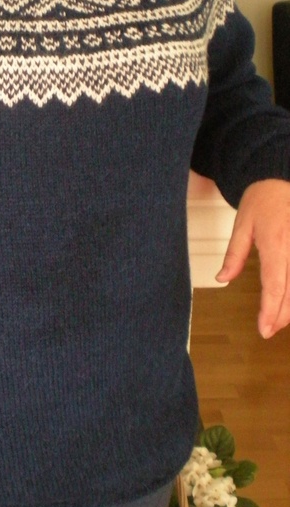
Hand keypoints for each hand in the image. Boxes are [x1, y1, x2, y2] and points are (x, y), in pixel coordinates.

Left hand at [216, 178, 289, 338]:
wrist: (284, 176)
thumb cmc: (264, 198)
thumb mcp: (243, 223)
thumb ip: (235, 254)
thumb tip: (222, 279)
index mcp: (275, 243)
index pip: (274, 285)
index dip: (271, 311)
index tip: (264, 329)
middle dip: (284, 315)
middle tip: (269, 329)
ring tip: (280, 318)